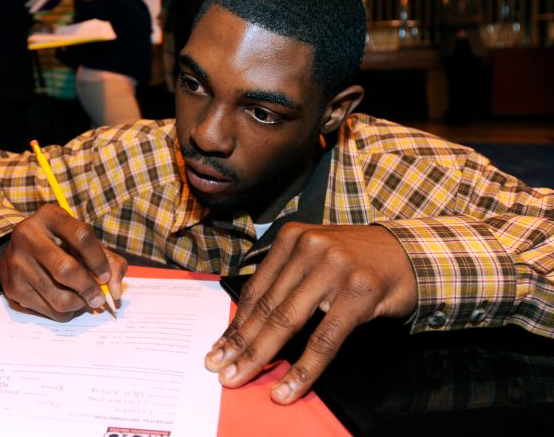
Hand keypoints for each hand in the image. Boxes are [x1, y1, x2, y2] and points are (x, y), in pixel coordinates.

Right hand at [0, 204, 126, 320]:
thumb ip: (109, 260)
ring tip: (82, 299)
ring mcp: (17, 262)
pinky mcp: (12, 287)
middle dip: (88, 288)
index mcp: (50, 216)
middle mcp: (28, 235)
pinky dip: (64, 312)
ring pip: (58, 297)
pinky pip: (48, 310)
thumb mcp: (82, 242)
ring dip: (78, 303)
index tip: (105, 276)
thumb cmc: (59, 245)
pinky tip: (65, 301)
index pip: (81, 236)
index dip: (98, 259)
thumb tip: (115, 290)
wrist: (16, 252)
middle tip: (98, 298)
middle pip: (66, 269)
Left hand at [204, 223, 416, 403]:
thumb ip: (285, 279)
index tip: (219, 347)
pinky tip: (288, 387)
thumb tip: (247, 325)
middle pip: (267, 306)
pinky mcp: (358, 292)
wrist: (407, 253)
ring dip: (260, 356)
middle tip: (220, 368)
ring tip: (240, 377)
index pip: (256, 289)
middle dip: (241, 344)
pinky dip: (304, 368)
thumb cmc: (354, 260)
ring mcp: (334, 268)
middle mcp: (309, 247)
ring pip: (288, 321)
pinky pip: (324, 339)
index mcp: (291, 238)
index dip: (236, 323)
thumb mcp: (314, 257)